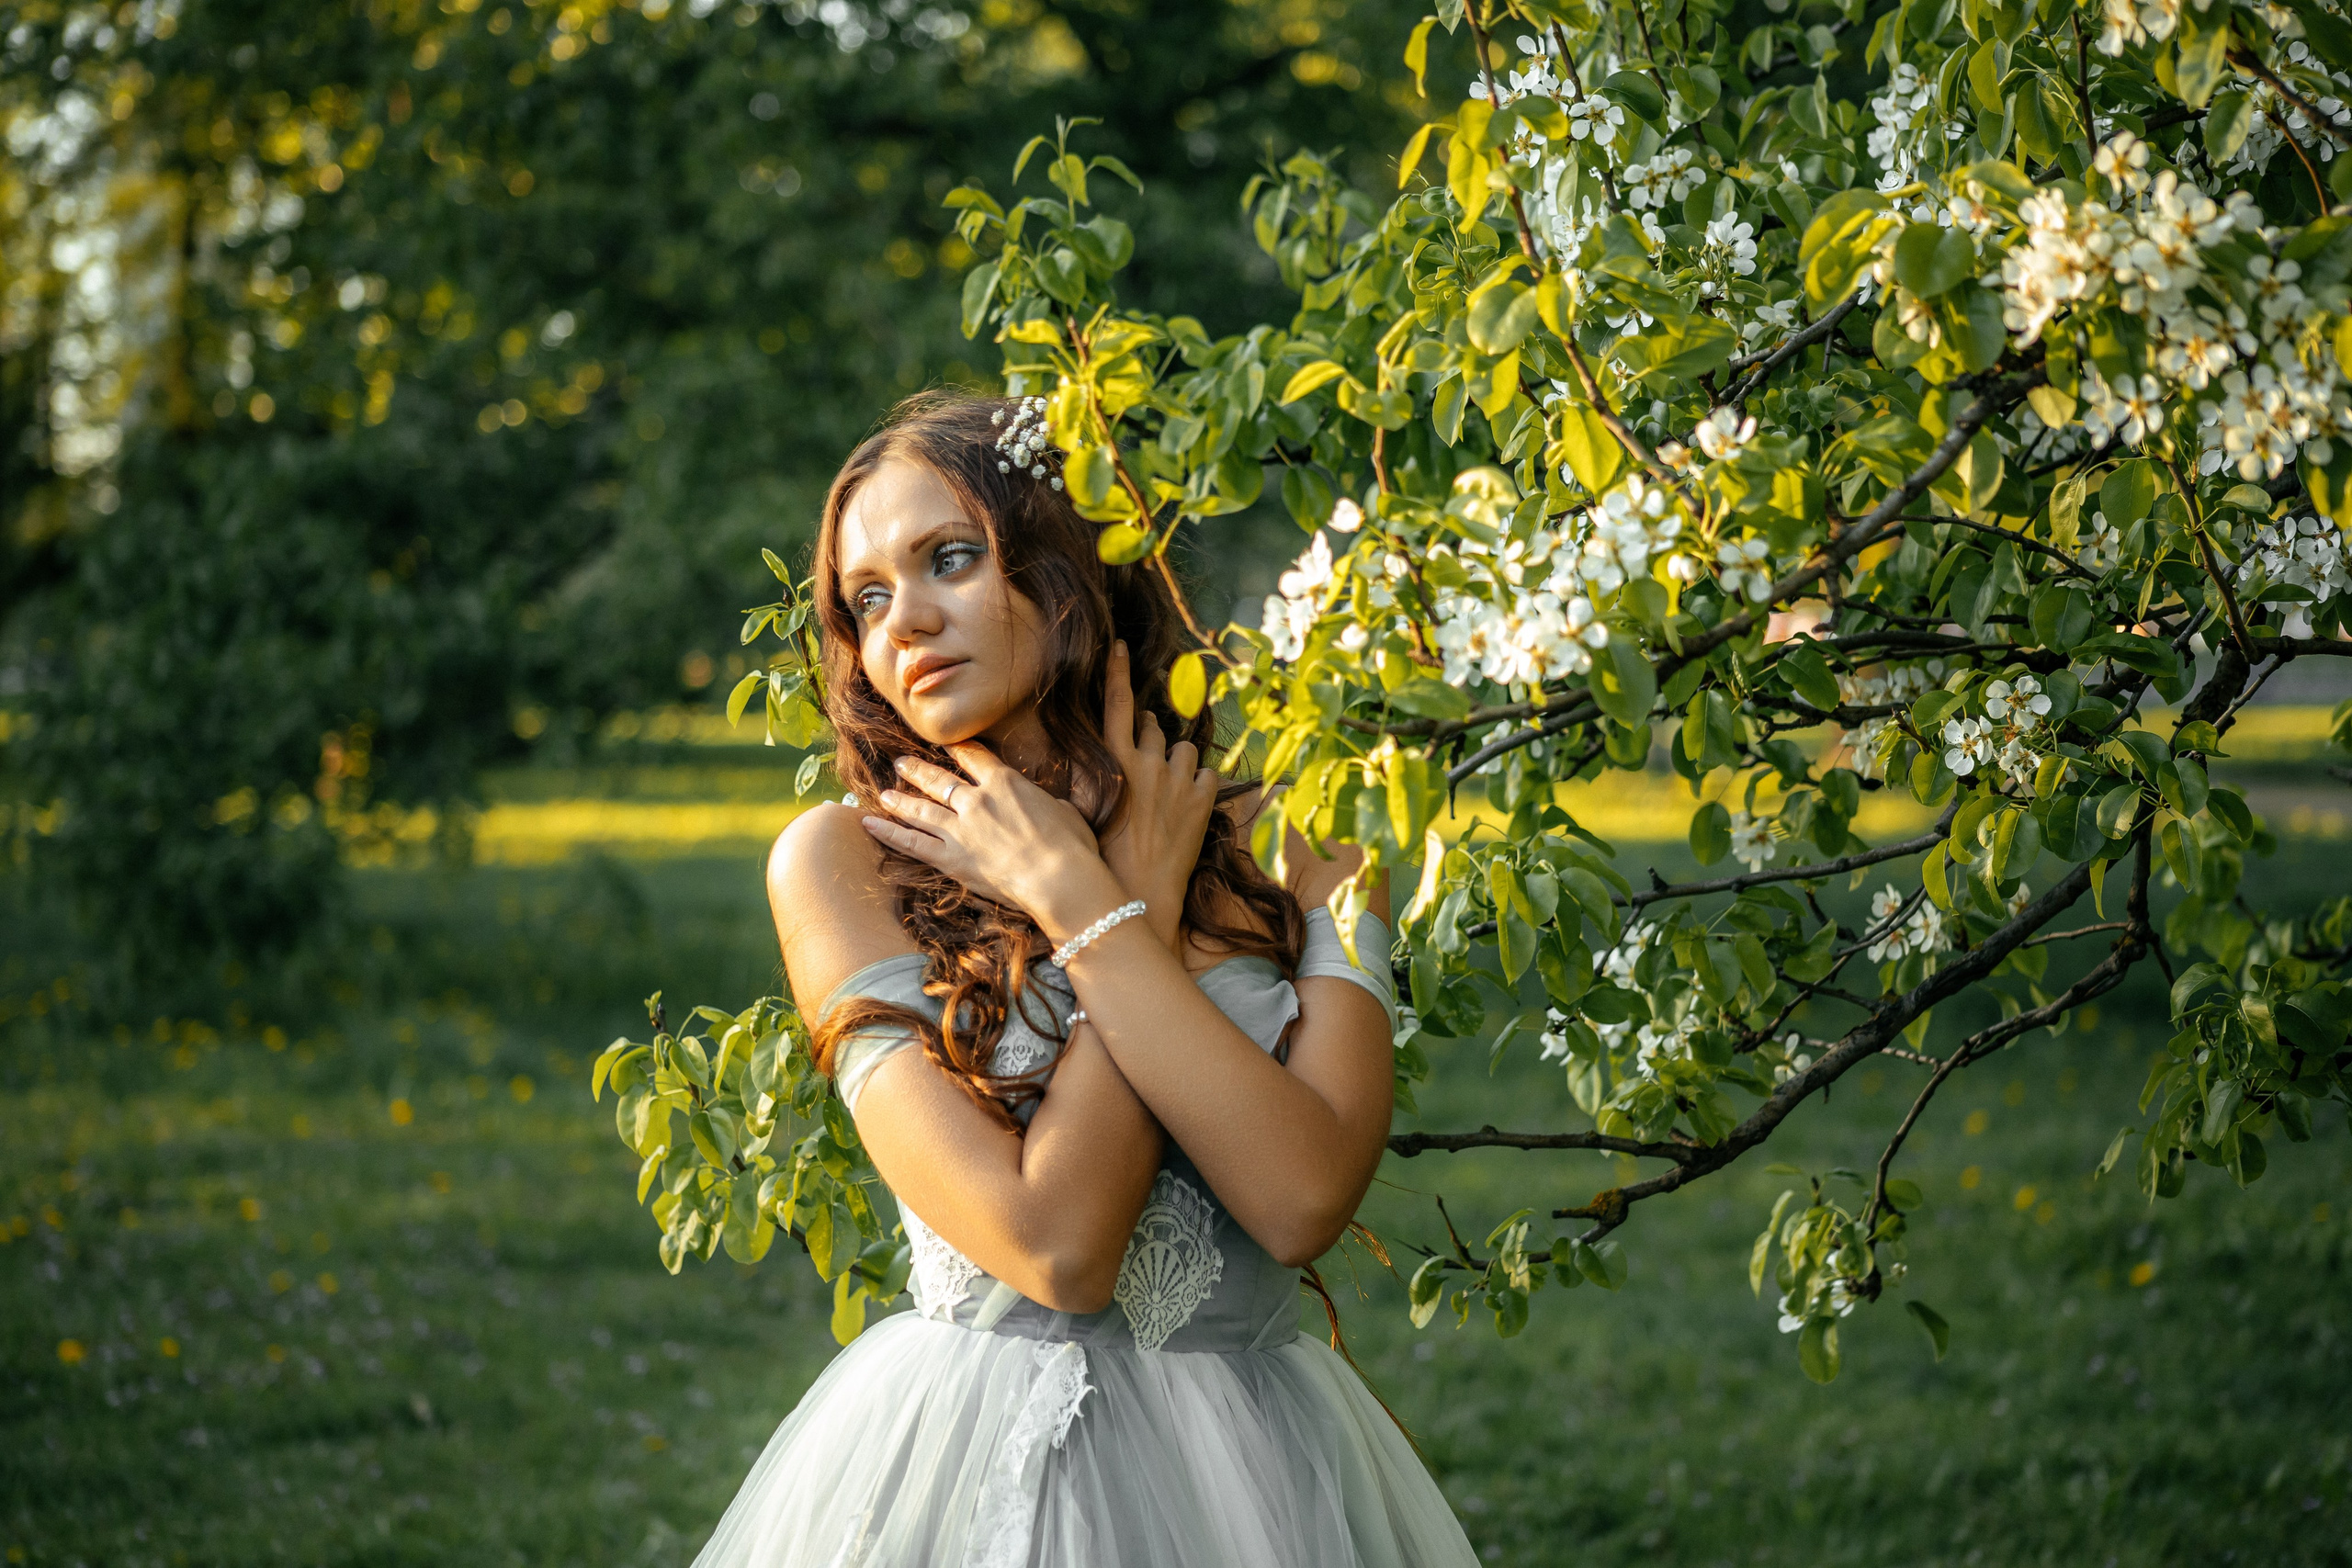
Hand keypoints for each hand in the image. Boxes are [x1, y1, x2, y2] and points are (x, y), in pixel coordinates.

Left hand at [863, 742, 1128, 942]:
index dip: (958, 750)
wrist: (1059, 879)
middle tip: (901, 763)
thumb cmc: (1072, 846)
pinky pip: (911, 843)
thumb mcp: (1067, 813)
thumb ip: (1049, 804)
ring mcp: (960, 829)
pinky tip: (868, 823)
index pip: (974, 757)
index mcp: (1006, 783)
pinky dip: (888, 833)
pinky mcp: (951, 858)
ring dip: (900, 799)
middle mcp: (976, 801)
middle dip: (918, 770)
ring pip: (920, 809)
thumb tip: (1051, 806)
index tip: (947, 746)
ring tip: (883, 793)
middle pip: (939, 779)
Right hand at [1090, 641, 1218, 951]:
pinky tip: (1189, 808)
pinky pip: (1208, 776)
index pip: (1116, 704)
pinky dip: (1201, 787)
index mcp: (1114, 763)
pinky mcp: (1204, 799)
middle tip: (1147, 769)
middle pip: (1152, 727)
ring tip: (1168, 794)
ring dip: (1179, 763)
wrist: (1137, 893)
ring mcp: (1179, 780)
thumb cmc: (1104, 856)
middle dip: (1150, 738)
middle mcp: (1148, 763)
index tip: (1121, 646)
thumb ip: (1099, 776)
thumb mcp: (1091, 809)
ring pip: (1185, 749)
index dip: (1118, 671)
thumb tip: (1110, 759)